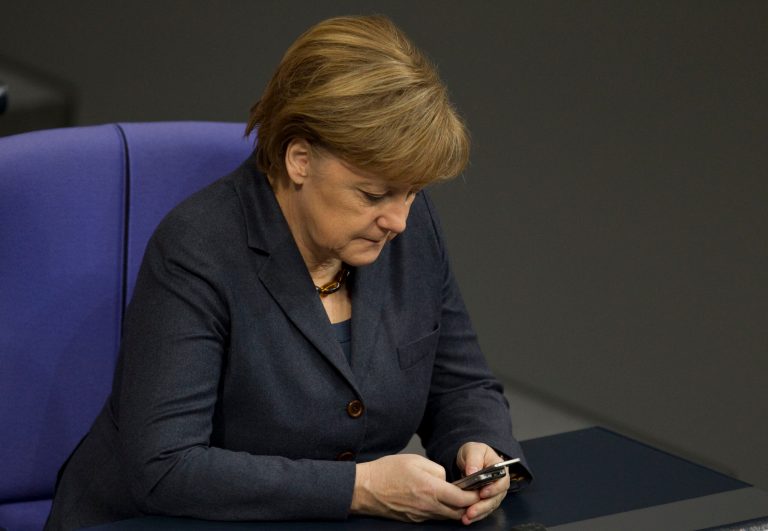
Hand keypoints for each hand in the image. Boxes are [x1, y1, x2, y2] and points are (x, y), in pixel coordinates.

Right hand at [350, 454, 480, 522]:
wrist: (364, 489)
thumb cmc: (386, 471)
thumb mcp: (415, 460)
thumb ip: (437, 469)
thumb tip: (446, 479)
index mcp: (431, 489)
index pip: (462, 498)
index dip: (474, 495)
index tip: (479, 489)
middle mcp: (428, 506)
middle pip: (458, 512)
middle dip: (468, 505)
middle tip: (471, 494)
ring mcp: (421, 515)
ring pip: (447, 516)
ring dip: (455, 509)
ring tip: (455, 496)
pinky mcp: (414, 519)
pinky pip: (434, 517)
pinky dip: (441, 510)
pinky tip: (437, 500)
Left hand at [456, 443, 509, 524]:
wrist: (468, 459)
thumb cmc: (474, 452)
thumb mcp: (473, 450)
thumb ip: (473, 459)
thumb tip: (472, 472)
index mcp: (500, 469)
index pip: (502, 481)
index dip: (494, 489)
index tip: (482, 493)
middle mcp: (499, 483)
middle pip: (496, 497)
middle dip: (483, 506)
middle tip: (471, 512)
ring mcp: (494, 493)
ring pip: (489, 506)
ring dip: (479, 513)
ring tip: (466, 518)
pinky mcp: (486, 500)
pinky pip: (484, 510)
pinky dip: (476, 515)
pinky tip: (467, 519)